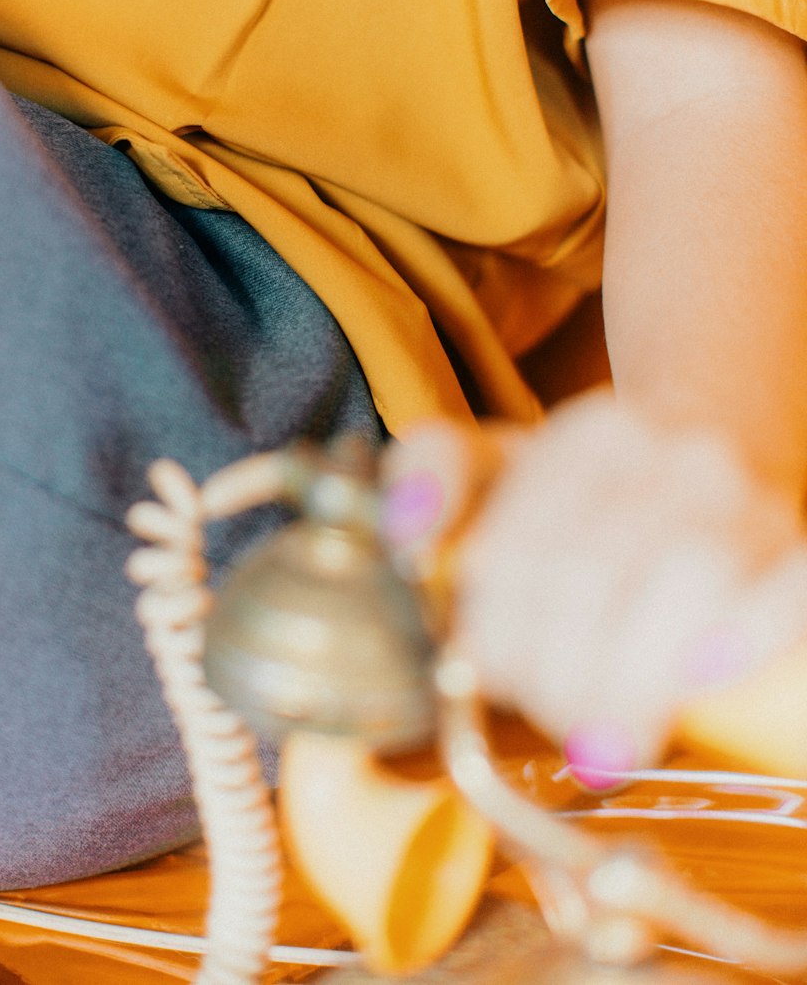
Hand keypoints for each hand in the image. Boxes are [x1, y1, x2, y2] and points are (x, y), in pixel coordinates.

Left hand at [386, 392, 806, 782]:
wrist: (718, 446)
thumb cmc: (594, 487)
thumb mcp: (500, 463)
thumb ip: (433, 479)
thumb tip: (407, 532)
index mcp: (587, 434)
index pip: (520, 544)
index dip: (497, 628)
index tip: (488, 677)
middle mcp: (669, 450)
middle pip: (593, 572)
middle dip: (556, 670)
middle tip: (549, 719)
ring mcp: (745, 493)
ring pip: (684, 578)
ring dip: (632, 677)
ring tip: (604, 739)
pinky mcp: (799, 543)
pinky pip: (789, 588)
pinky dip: (747, 635)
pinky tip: (700, 681)